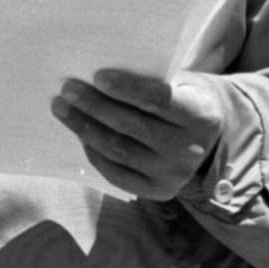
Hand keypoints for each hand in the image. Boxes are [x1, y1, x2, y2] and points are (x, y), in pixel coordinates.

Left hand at [51, 69, 224, 200]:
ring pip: (120, 151)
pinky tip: (80, 134)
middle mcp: (190, 149)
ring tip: (62, 108)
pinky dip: (95, 153)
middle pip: (133, 126)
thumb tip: (97, 75)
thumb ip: (151, 80)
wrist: (206, 141)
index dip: (127, 88)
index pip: (159, 100)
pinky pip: (117, 174)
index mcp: (201, 115)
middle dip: (95, 106)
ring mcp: (173, 175)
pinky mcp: (158, 192)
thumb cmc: (181, 99)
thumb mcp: (181, 84)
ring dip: (85, 128)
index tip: (97, 75)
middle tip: (68, 89)